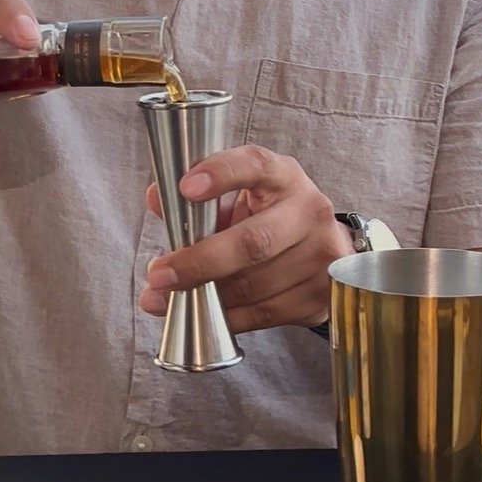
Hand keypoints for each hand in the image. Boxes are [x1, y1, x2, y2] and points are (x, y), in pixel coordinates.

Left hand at [139, 146, 353, 334]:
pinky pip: (262, 314)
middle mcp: (308, 212)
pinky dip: (224, 316)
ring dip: (203, 296)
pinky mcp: (317, 295)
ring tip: (164, 299)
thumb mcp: (240, 195)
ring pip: (253, 285)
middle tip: (159, 272)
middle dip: (200, 261)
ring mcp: (319, 257)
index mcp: (284, 177)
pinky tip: (199, 314)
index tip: (185, 188)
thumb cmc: (272, 216)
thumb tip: (157, 199)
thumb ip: (200, 196)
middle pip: (254, 241)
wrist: (324, 248)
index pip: (255, 165)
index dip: (220, 174)